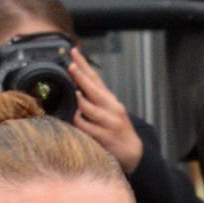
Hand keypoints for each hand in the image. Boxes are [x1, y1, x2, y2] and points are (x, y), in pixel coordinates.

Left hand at [68, 47, 142, 173]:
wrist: (132, 151)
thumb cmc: (114, 129)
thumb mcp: (107, 111)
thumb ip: (93, 100)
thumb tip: (73, 88)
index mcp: (109, 99)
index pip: (95, 78)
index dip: (84, 65)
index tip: (73, 51)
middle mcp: (111, 107)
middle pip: (94, 89)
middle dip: (81, 77)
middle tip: (71, 66)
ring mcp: (108, 122)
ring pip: (90, 109)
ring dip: (80, 100)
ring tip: (73, 92)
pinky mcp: (105, 137)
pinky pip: (88, 128)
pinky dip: (80, 122)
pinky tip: (75, 117)